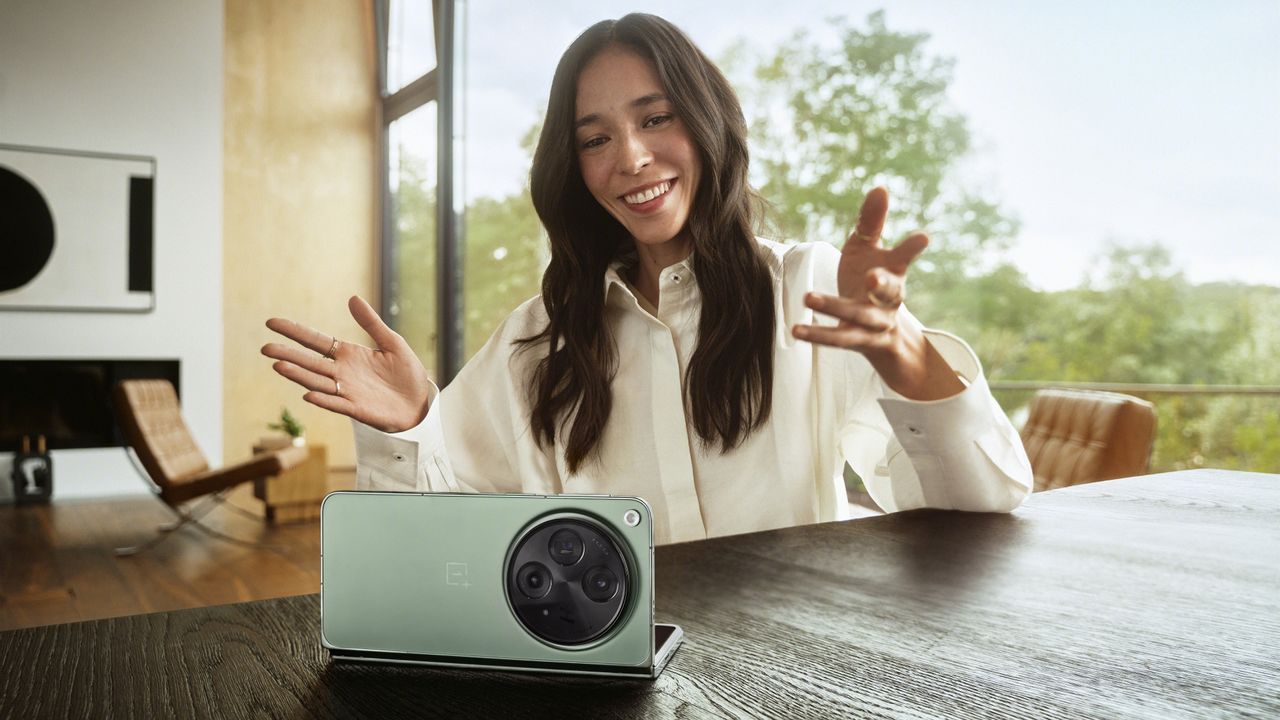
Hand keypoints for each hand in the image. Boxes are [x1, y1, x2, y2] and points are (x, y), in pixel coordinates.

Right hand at [261, 296, 432, 432]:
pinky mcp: (358, 409)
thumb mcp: (392, 342)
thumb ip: (371, 323)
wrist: (421, 403)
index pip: (316, 341)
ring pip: (317, 382)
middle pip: (309, 362)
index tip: (272, 323)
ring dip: (299, 375)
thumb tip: (352, 298)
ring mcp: (348, 392)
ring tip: (278, 366)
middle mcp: (342, 373)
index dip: (295, 332)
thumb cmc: (406, 374)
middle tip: (264, 347)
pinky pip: (337, 404)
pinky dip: (323, 400)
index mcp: (348, 355)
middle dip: (288, 354)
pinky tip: (308, 394)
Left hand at [792, 187, 962, 399]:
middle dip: (882, 285)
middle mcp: (889, 299)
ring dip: (835, 307)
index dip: (913, 248)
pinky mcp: (857, 341)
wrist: (878, 330)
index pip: (904, 257)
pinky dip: (818, 335)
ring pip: (858, 317)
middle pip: (889, 292)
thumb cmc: (870, 276)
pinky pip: (838, 339)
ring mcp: (874, 323)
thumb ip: (872, 222)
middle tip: (872, 279)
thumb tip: (880, 187)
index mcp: (894, 272)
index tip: (923, 238)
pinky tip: (797, 330)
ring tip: (809, 298)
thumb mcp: (868, 248)